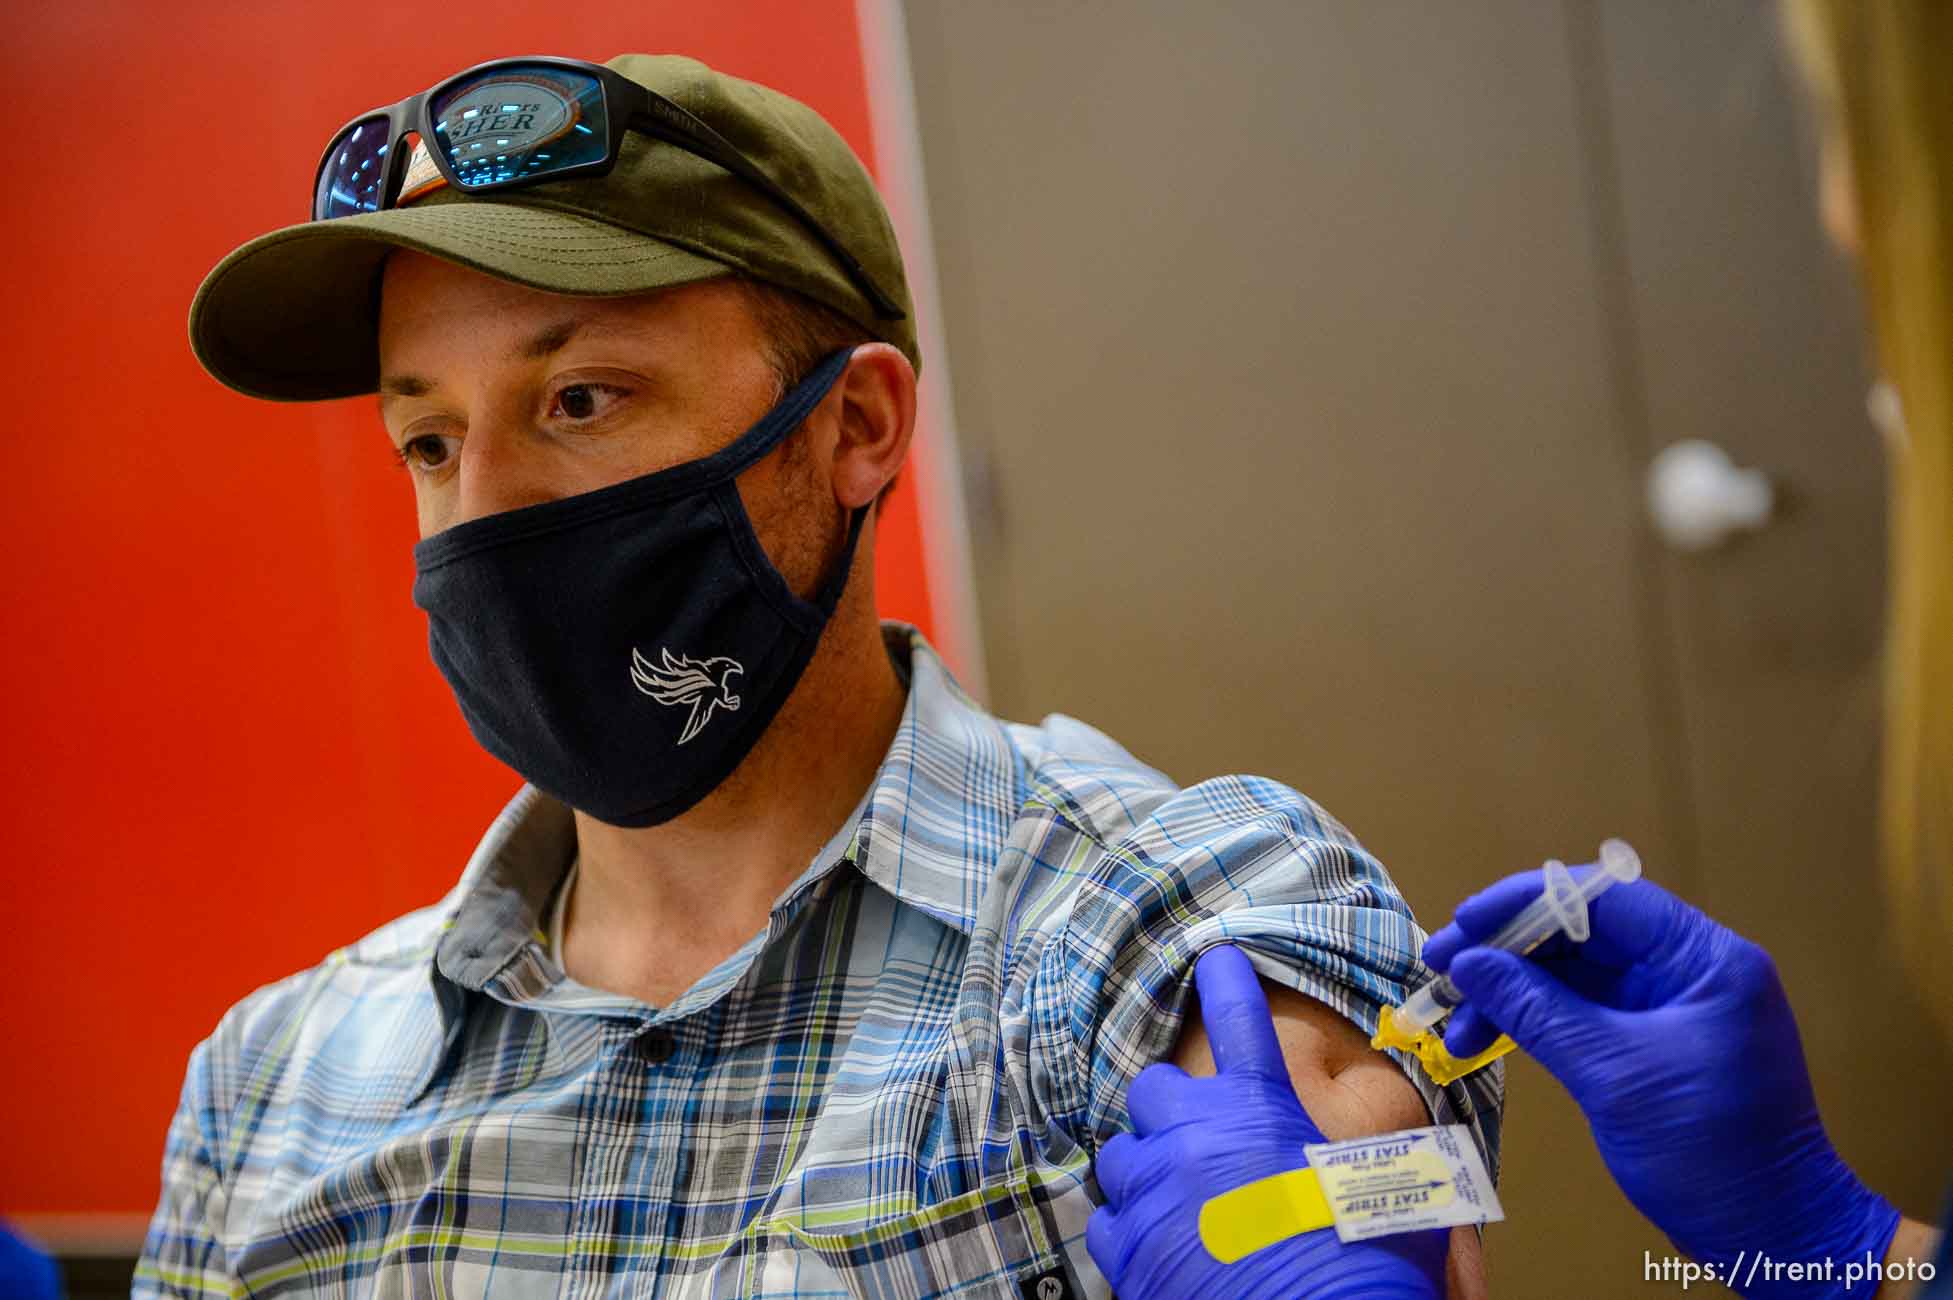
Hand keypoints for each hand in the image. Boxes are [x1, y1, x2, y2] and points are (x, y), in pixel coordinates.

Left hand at [1085, 944, 1445, 1298]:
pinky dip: (1131, 1225)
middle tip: (1206, 1135)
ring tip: (1182, 1193)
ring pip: (1122, 1154)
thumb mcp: (1395, 1196)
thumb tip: (1421, 1154)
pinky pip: (1109, 1220)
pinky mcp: (1127, 1253)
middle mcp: (1192, 1139)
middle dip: (1176, 1106)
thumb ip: (1391, 1157)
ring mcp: (1152, 1196)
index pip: (1236, 1018)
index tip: (1216, 960)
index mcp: (1257, 1110)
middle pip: (1154, 1089)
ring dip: (1148, 1165)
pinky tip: (1162, 1240)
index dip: (1225, 981)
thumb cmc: (1363, 1271)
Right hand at [1425, 873, 1899, 1296]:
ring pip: (1574, 975)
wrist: (1774, 1238)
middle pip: (1583, 933)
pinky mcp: (1652, 1044)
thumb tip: (1469, 964)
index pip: (1604, 899)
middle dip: (1508, 951)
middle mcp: (1689, 970)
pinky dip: (1533, 1022)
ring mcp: (1671, 1008)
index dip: (1525, 903)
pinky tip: (1484, 1037)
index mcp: (1704, 959)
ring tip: (1454, 1020)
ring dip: (1512, 992)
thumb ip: (1538, 1011)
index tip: (1465, 924)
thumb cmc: (1712, 1152)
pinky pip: (1582, 1013)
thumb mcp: (1614, 1075)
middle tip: (1443, 969)